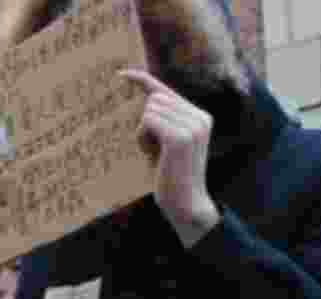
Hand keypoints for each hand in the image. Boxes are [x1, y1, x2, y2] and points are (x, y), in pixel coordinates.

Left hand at [122, 69, 220, 245]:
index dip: (142, 80)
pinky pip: (147, 121)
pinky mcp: (179, 137)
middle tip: (154, 150)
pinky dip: (142, 138)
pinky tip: (152, 155)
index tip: (120, 74)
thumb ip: (162, 121)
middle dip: (145, 124)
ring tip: (156, 155)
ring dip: (142, 133)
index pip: (166, 91)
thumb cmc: (170, 176)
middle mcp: (200, 117)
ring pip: (149, 111)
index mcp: (200, 117)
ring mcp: (192, 126)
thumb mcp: (166, 143)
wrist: (185, 203)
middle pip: (154, 100)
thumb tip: (148, 97)